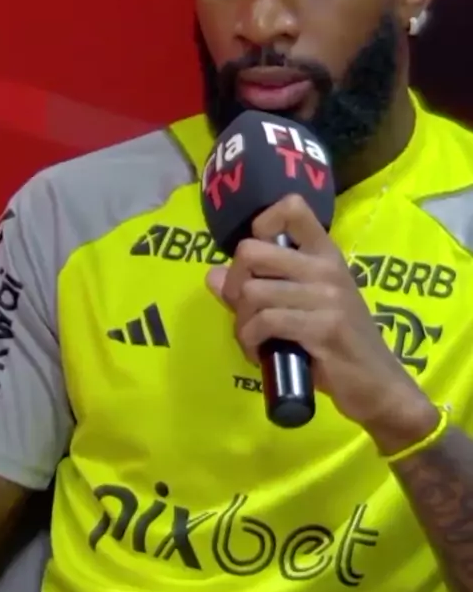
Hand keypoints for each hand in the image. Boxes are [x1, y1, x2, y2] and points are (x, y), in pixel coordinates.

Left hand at [207, 195, 437, 446]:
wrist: (377, 383)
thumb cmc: (339, 342)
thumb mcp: (304, 306)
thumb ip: (260, 286)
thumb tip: (212, 275)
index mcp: (324, 254)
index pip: (291, 207)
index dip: (261, 225)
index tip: (258, 261)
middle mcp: (325, 267)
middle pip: (251, 251)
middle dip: (234, 285)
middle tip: (243, 309)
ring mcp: (326, 296)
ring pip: (252, 291)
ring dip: (241, 322)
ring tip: (253, 338)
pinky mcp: (322, 328)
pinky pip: (265, 322)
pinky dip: (251, 341)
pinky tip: (260, 353)